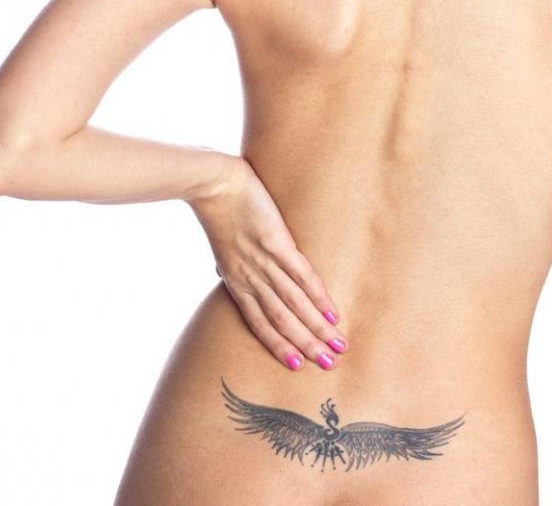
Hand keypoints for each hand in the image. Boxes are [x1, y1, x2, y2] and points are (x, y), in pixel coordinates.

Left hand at [187, 153, 347, 370]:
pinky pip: (301, 276)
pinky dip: (318, 297)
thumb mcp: (221, 250)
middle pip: (281, 322)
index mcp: (236, 283)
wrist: (214, 184)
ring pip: (294, 305)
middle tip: (329, 366)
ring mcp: (264, 262)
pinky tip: (332, 312)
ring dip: (317, 329)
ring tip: (337, 347)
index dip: (279, 347)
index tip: (298, 366)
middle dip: (306, 346)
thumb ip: (232, 268)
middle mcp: (250, 279)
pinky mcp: (277, 243)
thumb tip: (229, 275)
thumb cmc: (219, 214)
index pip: (259, 324)